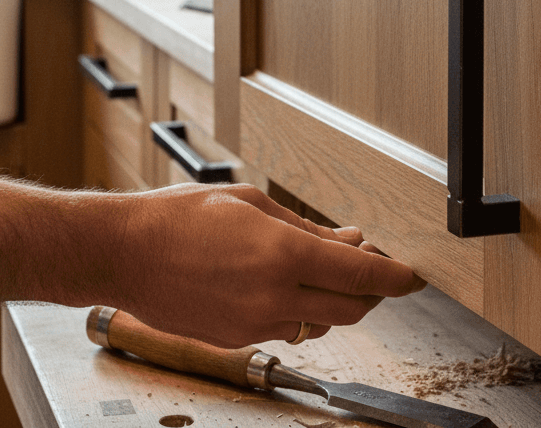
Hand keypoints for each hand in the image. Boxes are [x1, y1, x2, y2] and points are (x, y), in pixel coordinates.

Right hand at [110, 182, 425, 347]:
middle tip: (371, 267)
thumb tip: (346, 239)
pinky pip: (286, 327)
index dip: (395, 278)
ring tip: (323, 267)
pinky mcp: (238, 339)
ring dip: (334, 300)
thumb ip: (305, 227)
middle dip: (371, 292)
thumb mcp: (251, 203)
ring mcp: (256, 324)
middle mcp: (274, 295)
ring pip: (320, 321)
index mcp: (283, 254)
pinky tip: (284, 282)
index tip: (412, 276)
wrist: (128, 253)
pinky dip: (298, 308)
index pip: (361, 274)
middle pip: (351, 308)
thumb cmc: (180, 217)